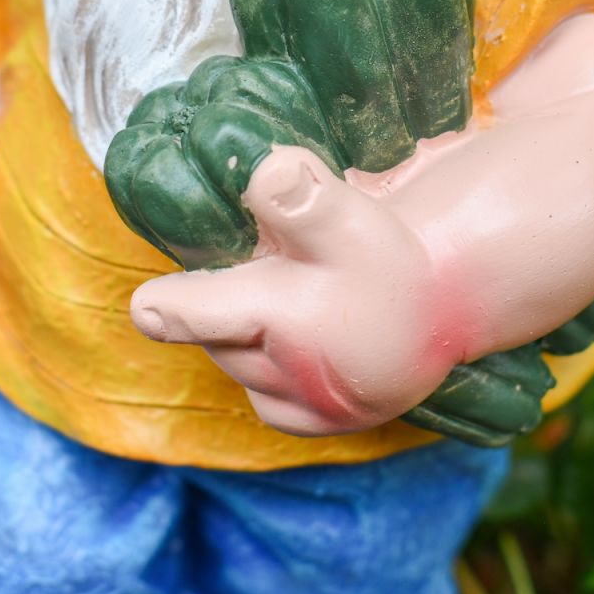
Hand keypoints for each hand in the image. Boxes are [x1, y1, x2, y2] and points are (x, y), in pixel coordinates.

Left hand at [130, 146, 460, 435]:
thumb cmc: (397, 264)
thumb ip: (304, 198)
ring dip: (240, 338)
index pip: (192, 314)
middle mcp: (285, 372)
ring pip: (238, 368)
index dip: (166, 305)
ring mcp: (305, 405)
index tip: (145, 304)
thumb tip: (263, 169)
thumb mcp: (355, 221)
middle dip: (216, 305)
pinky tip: (286, 343)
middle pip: (215, 337)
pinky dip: (265, 374)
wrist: (448, 315)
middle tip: (246, 272)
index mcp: (281, 318)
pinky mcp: (324, 424)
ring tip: (274, 304)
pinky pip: (270, 404)